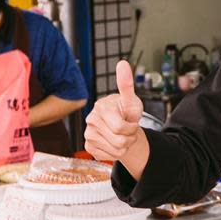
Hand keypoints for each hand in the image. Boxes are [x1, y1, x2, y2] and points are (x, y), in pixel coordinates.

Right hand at [84, 60, 148, 177]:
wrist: (121, 125)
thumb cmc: (127, 111)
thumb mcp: (131, 100)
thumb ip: (126, 84)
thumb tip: (122, 63)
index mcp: (101, 107)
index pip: (121, 128)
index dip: (131, 127)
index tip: (131, 121)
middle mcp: (91, 120)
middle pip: (119, 141)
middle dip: (130, 137)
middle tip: (128, 129)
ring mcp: (88, 133)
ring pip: (116, 151)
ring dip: (124, 146)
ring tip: (122, 135)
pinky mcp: (89, 146)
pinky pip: (108, 156)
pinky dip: (116, 152)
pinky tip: (113, 142)